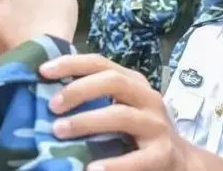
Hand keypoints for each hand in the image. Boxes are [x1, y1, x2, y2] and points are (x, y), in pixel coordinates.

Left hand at [39, 54, 188, 170]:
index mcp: (133, 82)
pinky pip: (137, 159)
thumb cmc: (137, 131)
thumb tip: (46, 94)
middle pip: (113, 81)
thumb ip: (93, 97)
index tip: (43, 70)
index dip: (71, 63)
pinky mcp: (163, 154)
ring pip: (121, 115)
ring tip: (59, 131)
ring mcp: (156, 125)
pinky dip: (114, 165)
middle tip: (51, 105)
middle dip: (78, 90)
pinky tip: (91, 170)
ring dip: (87, 121)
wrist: (180, 161)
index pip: (100, 62)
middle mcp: (147, 97)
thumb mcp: (120, 106)